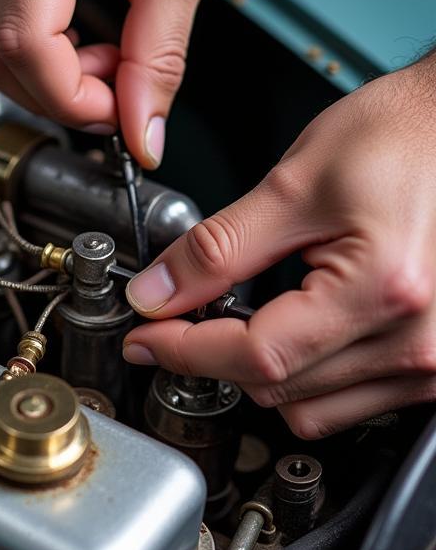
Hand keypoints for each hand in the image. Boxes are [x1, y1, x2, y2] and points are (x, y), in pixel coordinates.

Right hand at [0, 0, 229, 166]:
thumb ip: (160, 55)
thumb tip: (141, 132)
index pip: (26, 43)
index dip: (67, 98)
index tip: (112, 113)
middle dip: (53, 93)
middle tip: (110, 86)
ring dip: (36, 71)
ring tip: (93, 51)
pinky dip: (19, 42)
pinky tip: (63, 29)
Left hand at [121, 57, 435, 437]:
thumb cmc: (404, 139)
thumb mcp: (295, 182)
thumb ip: (218, 248)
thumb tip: (157, 292)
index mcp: (383, 290)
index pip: (255, 357)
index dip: (183, 351)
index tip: (143, 339)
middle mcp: (419, 342)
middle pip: (277, 391)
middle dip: (213, 359)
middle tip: (181, 320)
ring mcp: (435, 363)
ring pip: (310, 411)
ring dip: (260, 375)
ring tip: (247, 320)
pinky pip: (351, 404)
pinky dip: (306, 379)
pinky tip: (292, 335)